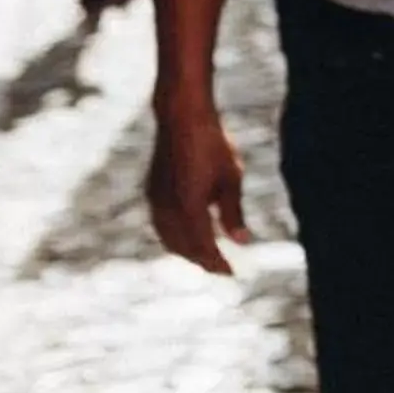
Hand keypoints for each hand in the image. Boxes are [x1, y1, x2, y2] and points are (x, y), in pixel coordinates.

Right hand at [147, 110, 249, 275]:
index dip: (216, 262)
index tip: (231, 273)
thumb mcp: (231, 179)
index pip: (202, 246)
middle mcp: (167, 208)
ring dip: (186, 251)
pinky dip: (174, 237)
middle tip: (221, 269)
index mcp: (188, 207)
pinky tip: (188, 236)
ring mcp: (156, 199)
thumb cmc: (213, 146)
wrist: (182, 119)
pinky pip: (161, 225)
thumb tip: (241, 242)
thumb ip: (233, 212)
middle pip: (182, 247)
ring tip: (207, 257)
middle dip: (201, 260)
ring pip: (168, 238)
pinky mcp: (152, 191)